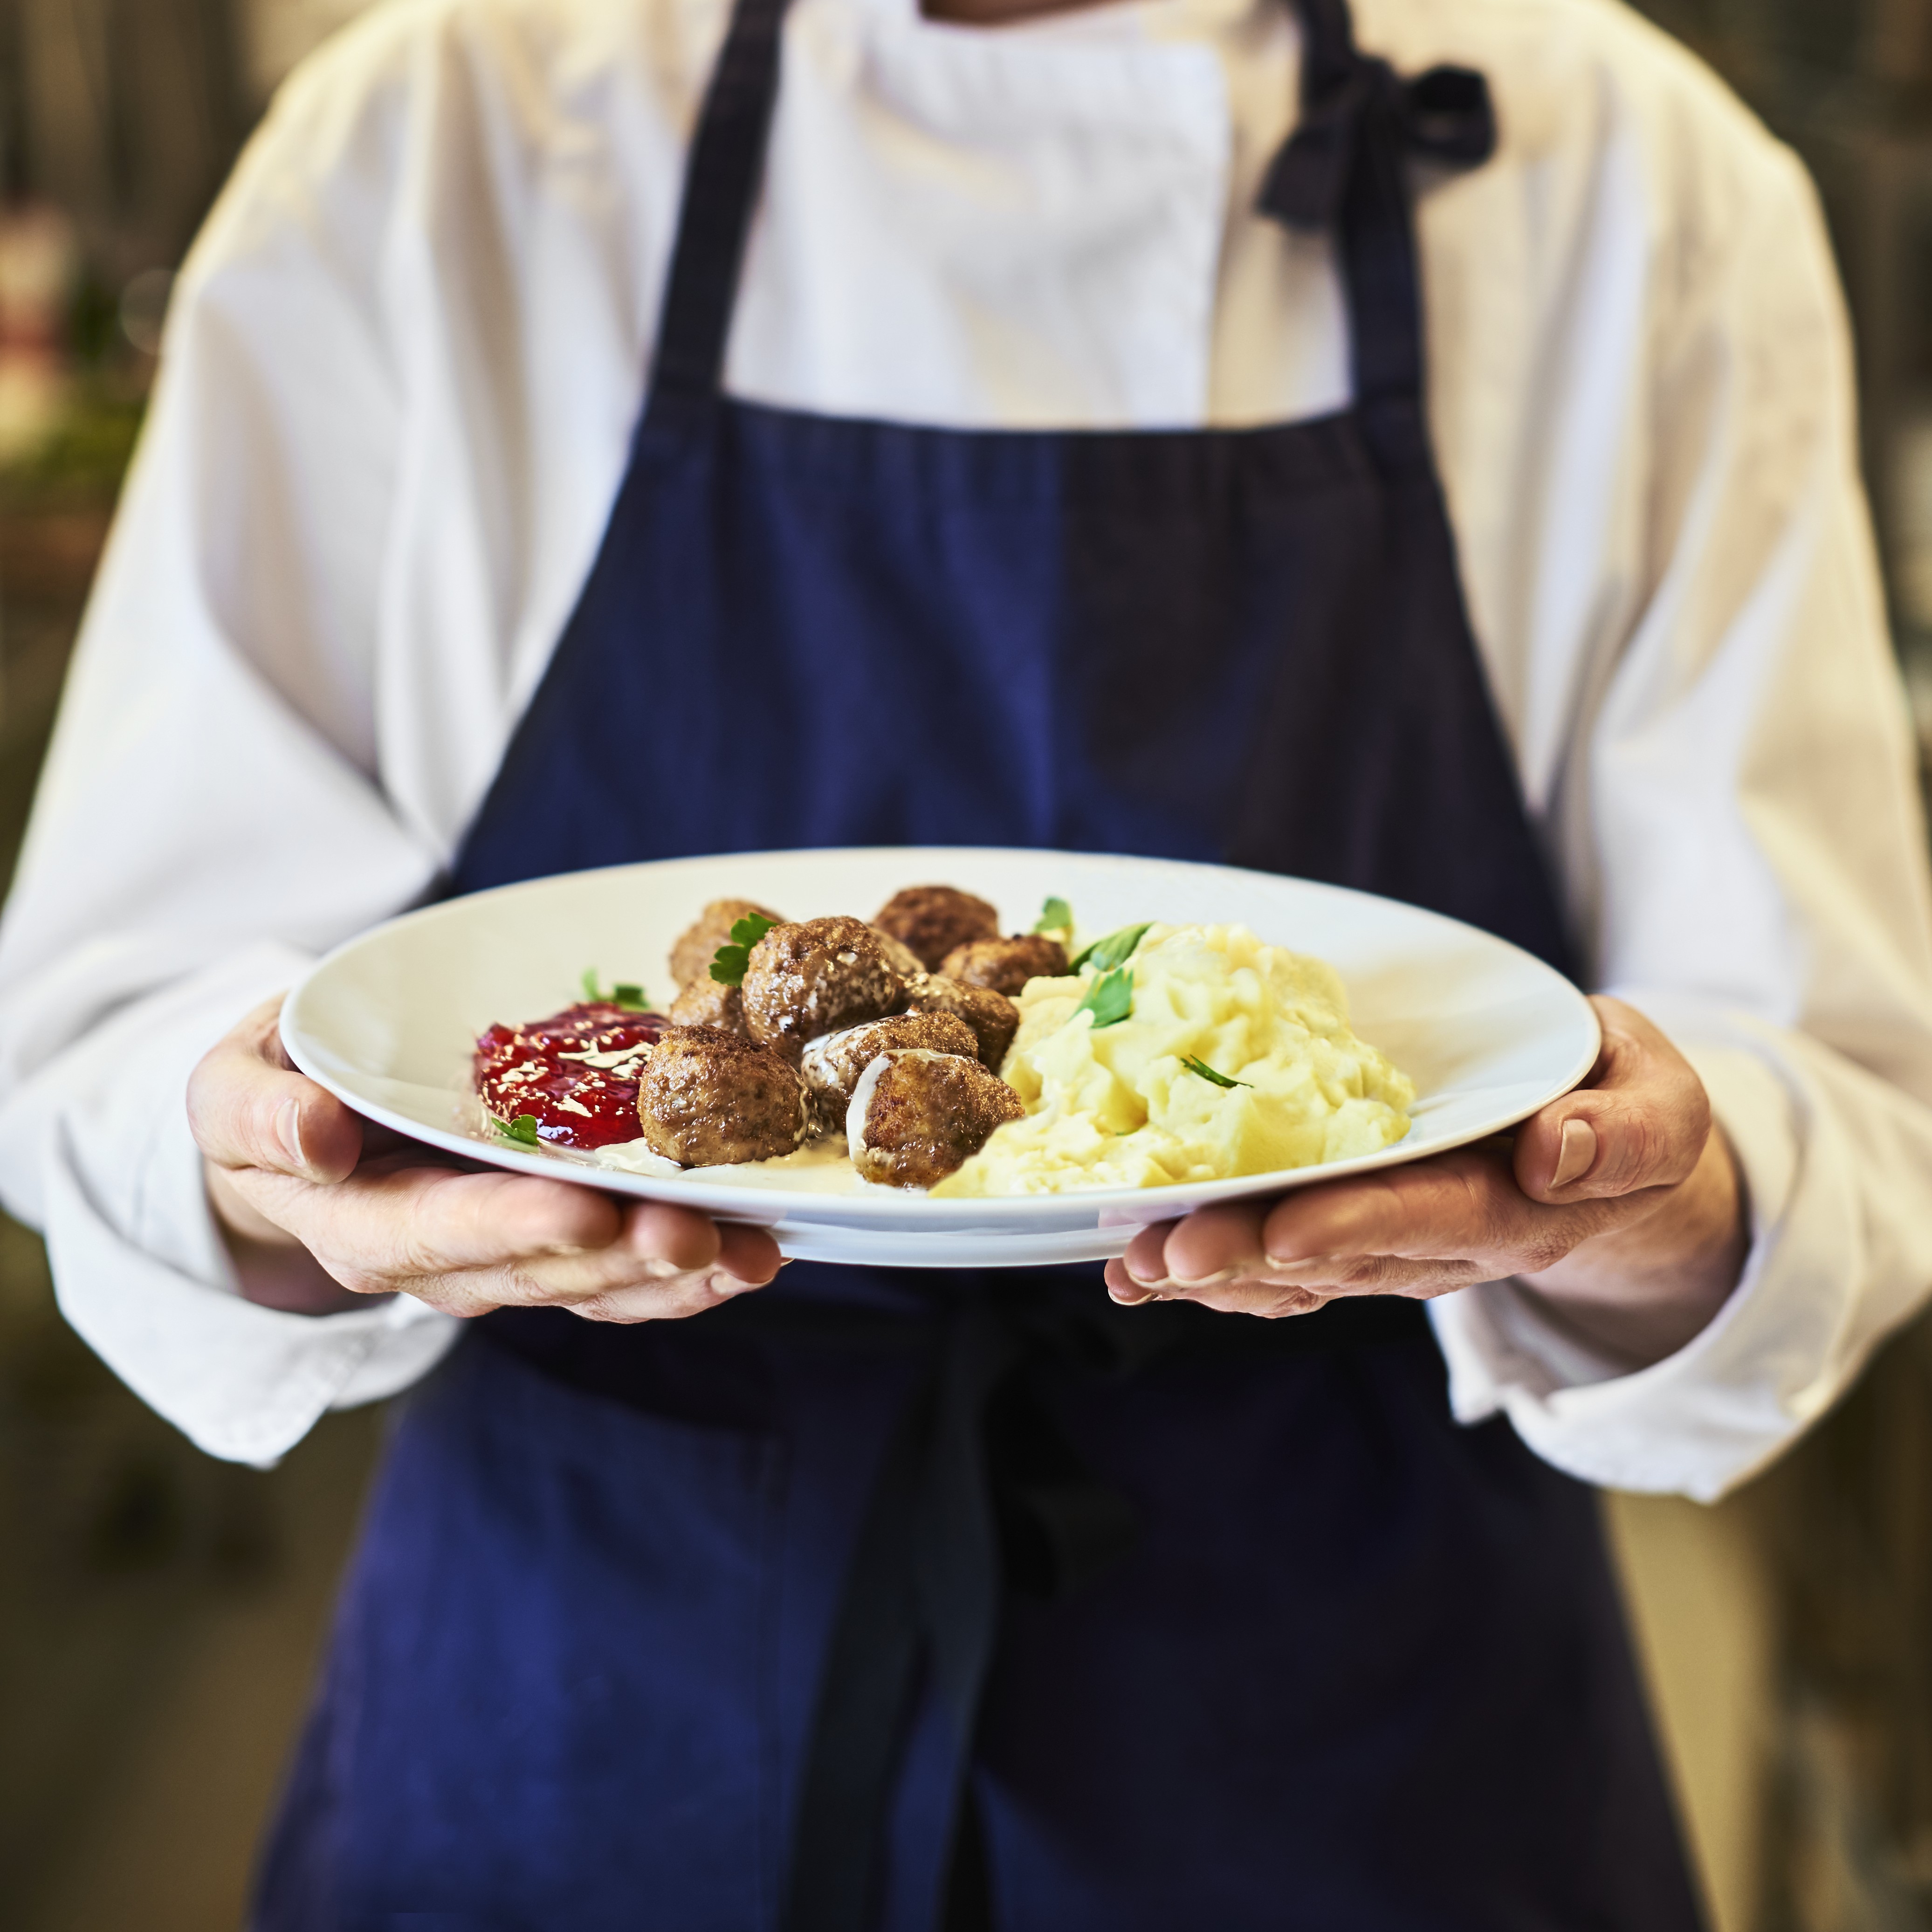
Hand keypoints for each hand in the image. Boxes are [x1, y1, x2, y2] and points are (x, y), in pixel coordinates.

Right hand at [189, 997, 781, 1319]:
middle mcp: (442, 1262)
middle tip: (696, 1231)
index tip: (582, 1208)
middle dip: (621, 1254)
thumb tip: (314, 1140)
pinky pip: (625, 1272)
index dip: (510, 1226)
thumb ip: (258, 1115)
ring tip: (752, 1253)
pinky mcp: (557, 1244)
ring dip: (678, 1277)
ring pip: (597, 1284)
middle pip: (539, 1269)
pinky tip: (757, 1250)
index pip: (437, 1235)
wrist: (309, 1120)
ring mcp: (507, 1260)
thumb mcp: (231, 1090)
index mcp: (360, 1226)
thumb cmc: (274, 1094)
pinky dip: (693, 1269)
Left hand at [1101, 997, 1746, 1368]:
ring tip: (1133, 1267)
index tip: (1285, 1231)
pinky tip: (1143, 1271)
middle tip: (1167, 1255)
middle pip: (1345, 1256)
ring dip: (1215, 1275)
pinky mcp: (1362, 1238)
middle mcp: (1450, 1242)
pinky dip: (1215, 1273)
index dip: (1359, 1225)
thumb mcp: (1660, 1101)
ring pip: (1301, 1272)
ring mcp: (1400, 1248)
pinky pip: (1286, 1267)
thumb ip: (1627, 1132)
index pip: (1435, 1218)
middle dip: (1253, 1256)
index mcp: (1524, 1207)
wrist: (1602, 1138)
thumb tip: (1557, 1155)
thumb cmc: (1624, 1100)